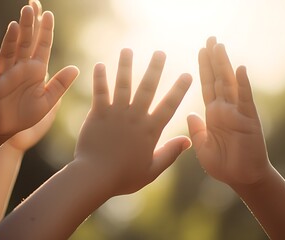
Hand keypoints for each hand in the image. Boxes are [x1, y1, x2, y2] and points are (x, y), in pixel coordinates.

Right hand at [6, 0, 58, 151]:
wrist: (6, 129)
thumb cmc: (26, 114)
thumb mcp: (48, 100)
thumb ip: (60, 84)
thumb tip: (76, 68)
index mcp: (36, 70)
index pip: (42, 46)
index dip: (46, 31)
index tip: (49, 14)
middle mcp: (21, 68)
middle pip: (25, 44)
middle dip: (28, 27)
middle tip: (30, 8)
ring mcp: (6, 74)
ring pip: (9, 52)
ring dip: (11, 39)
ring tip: (15, 24)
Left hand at [74, 49, 191, 195]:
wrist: (95, 177)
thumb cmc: (124, 177)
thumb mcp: (152, 169)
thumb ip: (170, 153)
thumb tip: (189, 140)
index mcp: (150, 130)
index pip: (169, 106)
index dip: (179, 89)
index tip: (187, 74)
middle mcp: (135, 117)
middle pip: (147, 88)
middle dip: (155, 68)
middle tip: (160, 52)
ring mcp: (115, 114)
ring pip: (123, 84)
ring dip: (126, 66)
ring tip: (127, 50)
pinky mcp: (97, 114)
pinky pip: (100, 92)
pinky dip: (100, 78)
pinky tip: (100, 64)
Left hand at [187, 37, 269, 186]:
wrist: (241, 179)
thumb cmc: (223, 166)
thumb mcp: (203, 147)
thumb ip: (197, 129)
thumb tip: (189, 113)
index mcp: (213, 115)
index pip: (207, 86)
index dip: (203, 68)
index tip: (200, 51)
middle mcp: (225, 109)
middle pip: (218, 79)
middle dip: (214, 59)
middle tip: (210, 39)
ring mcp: (237, 112)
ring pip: (230, 84)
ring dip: (225, 65)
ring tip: (220, 46)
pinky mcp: (249, 120)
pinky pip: (245, 99)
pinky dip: (243, 84)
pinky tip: (240, 69)